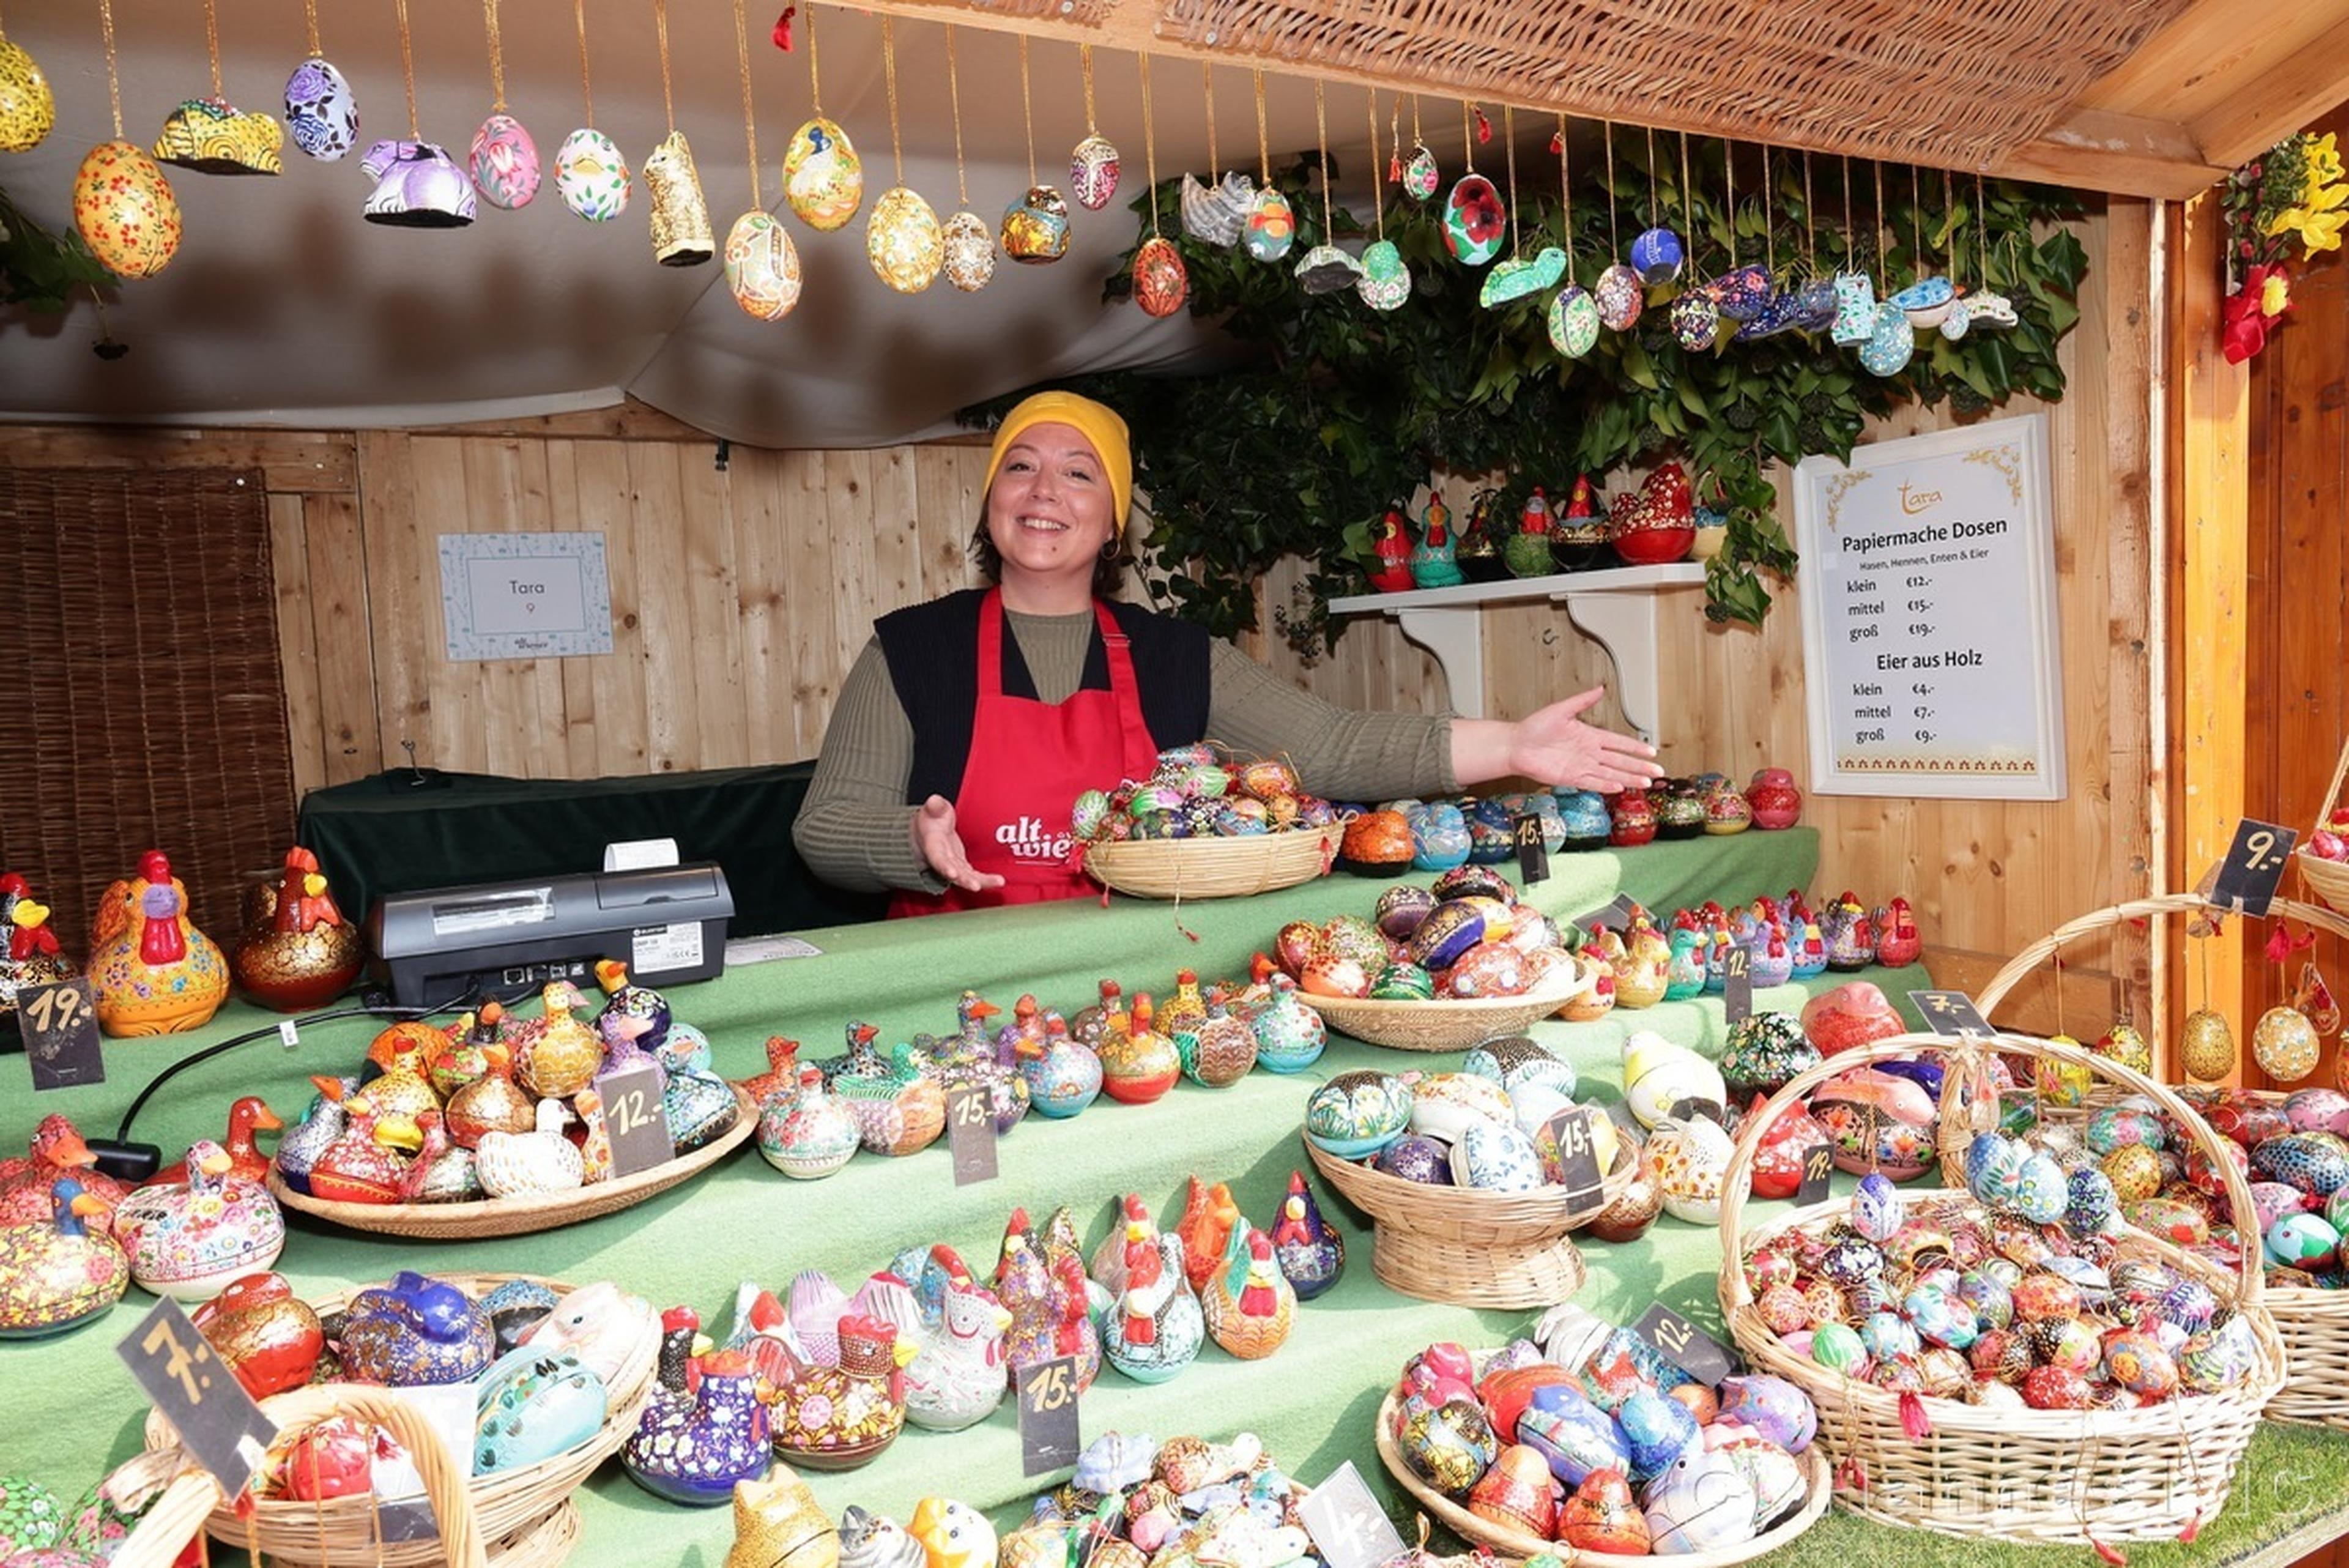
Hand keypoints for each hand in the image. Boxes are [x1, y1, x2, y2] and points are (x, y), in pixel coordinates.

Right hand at [912, 795, 1005, 893]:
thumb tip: (934, 800)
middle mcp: (943, 860)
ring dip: (981, 881)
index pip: (937, 858)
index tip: (952, 873)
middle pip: (953, 873)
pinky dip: (986, 879)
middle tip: (975, 886)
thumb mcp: (932, 810)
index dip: (944, 866)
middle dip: (964, 880)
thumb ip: (934, 807)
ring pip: (966, 877)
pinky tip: (999, 881)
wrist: (929, 832)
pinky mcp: (963, 867)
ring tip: (998, 882)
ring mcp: (954, 865)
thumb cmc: (931, 821)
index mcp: (933, 846)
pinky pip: (975, 875)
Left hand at [1505, 687, 1662, 792]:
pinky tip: (1620, 787)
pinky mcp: (1571, 777)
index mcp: (1589, 735)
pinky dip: (1606, 785)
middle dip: (1639, 766)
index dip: (1635, 747)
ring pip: (1611, 773)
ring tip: (1645, 783)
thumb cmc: (1534, 727)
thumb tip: (1599, 688)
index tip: (1651, 751)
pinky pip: (1592, 782)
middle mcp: (1588, 752)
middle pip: (1620, 760)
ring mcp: (1581, 766)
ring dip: (1628, 778)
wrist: (1516, 745)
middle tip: (1657, 771)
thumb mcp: (1561, 709)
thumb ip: (1582, 701)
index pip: (1618, 742)